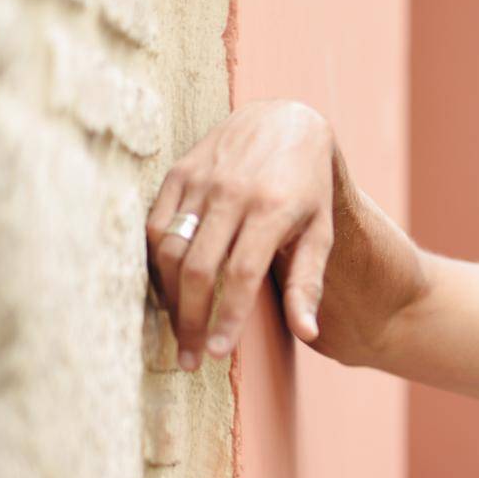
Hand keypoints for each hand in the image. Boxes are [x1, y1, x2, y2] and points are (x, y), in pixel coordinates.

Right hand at [145, 99, 334, 368]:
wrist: (285, 120)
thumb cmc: (308, 186)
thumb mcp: (322, 231)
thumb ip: (310, 283)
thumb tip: (308, 334)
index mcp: (272, 210)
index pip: (242, 276)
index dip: (227, 318)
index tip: (217, 354)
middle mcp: (233, 194)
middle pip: (200, 269)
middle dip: (192, 319)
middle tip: (191, 357)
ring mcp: (202, 181)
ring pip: (171, 250)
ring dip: (170, 298)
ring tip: (178, 330)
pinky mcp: (179, 172)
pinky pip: (156, 226)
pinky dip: (156, 263)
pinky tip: (167, 290)